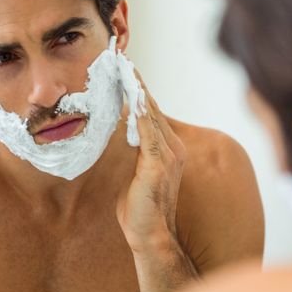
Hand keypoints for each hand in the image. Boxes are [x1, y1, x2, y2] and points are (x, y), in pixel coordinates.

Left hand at [116, 72, 186, 252]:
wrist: (151, 236)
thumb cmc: (140, 209)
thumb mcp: (136, 172)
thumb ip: (134, 150)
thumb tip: (120, 131)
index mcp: (168, 147)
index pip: (149, 110)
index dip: (136, 87)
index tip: (123, 65)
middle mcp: (173, 146)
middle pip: (150, 104)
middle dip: (134, 79)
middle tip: (119, 55)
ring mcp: (169, 153)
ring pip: (149, 111)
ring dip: (135, 87)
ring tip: (122, 65)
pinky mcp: (158, 162)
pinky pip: (147, 128)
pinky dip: (139, 108)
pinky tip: (130, 92)